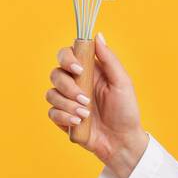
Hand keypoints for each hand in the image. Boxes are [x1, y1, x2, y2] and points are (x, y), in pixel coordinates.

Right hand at [47, 33, 147, 177]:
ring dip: (67, 104)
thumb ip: (109, 60)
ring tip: (85, 114)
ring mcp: (68, 100)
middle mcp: (76, 83)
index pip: (68, 54)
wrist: (122, 141)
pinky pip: (52, 112)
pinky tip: (78, 122)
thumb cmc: (126, 111)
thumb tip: (98, 36)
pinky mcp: (63, 117)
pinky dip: (64, 116)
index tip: (77, 68)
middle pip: (56, 73)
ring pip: (51, 93)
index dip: (67, 58)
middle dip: (67, 85)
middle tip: (85, 98)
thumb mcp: (122, 83)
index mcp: (90, 71)